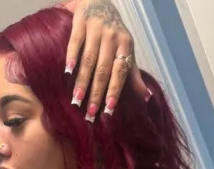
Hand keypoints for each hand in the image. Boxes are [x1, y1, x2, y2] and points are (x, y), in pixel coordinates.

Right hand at [65, 0, 149, 116]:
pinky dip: (71, 56)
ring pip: (89, 59)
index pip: (120, 72)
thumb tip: (147, 98)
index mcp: (125, 45)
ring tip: (76, 100)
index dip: (114, 91)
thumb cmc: (113, 32)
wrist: (98, 0)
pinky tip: (67, 72)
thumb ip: (133, 75)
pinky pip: (75, 41)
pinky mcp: (81, 21)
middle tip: (90, 113)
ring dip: (83, 81)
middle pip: (103, 70)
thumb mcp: (126, 50)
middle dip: (97, 93)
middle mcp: (112, 37)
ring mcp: (97, 28)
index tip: (108, 110)